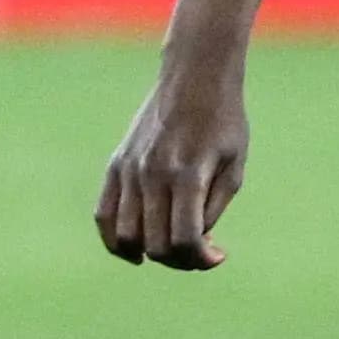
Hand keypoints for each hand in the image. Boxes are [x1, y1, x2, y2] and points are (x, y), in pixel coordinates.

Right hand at [96, 56, 249, 269]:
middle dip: (181, 259)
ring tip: (174, 244)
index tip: (218, 255)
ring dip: (151, 252)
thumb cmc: (223, 124)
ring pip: (126, 237)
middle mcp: (152, 175)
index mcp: (188, 175)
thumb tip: (194, 245)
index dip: (202, 259)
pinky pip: (103, 215)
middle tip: (201, 249)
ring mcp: (128, 170)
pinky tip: (137, 249)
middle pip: (155, 245)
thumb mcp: (234, 168)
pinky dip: (117, 240)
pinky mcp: (115, 165)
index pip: (185, 239)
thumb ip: (213, 210)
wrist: (195, 79)